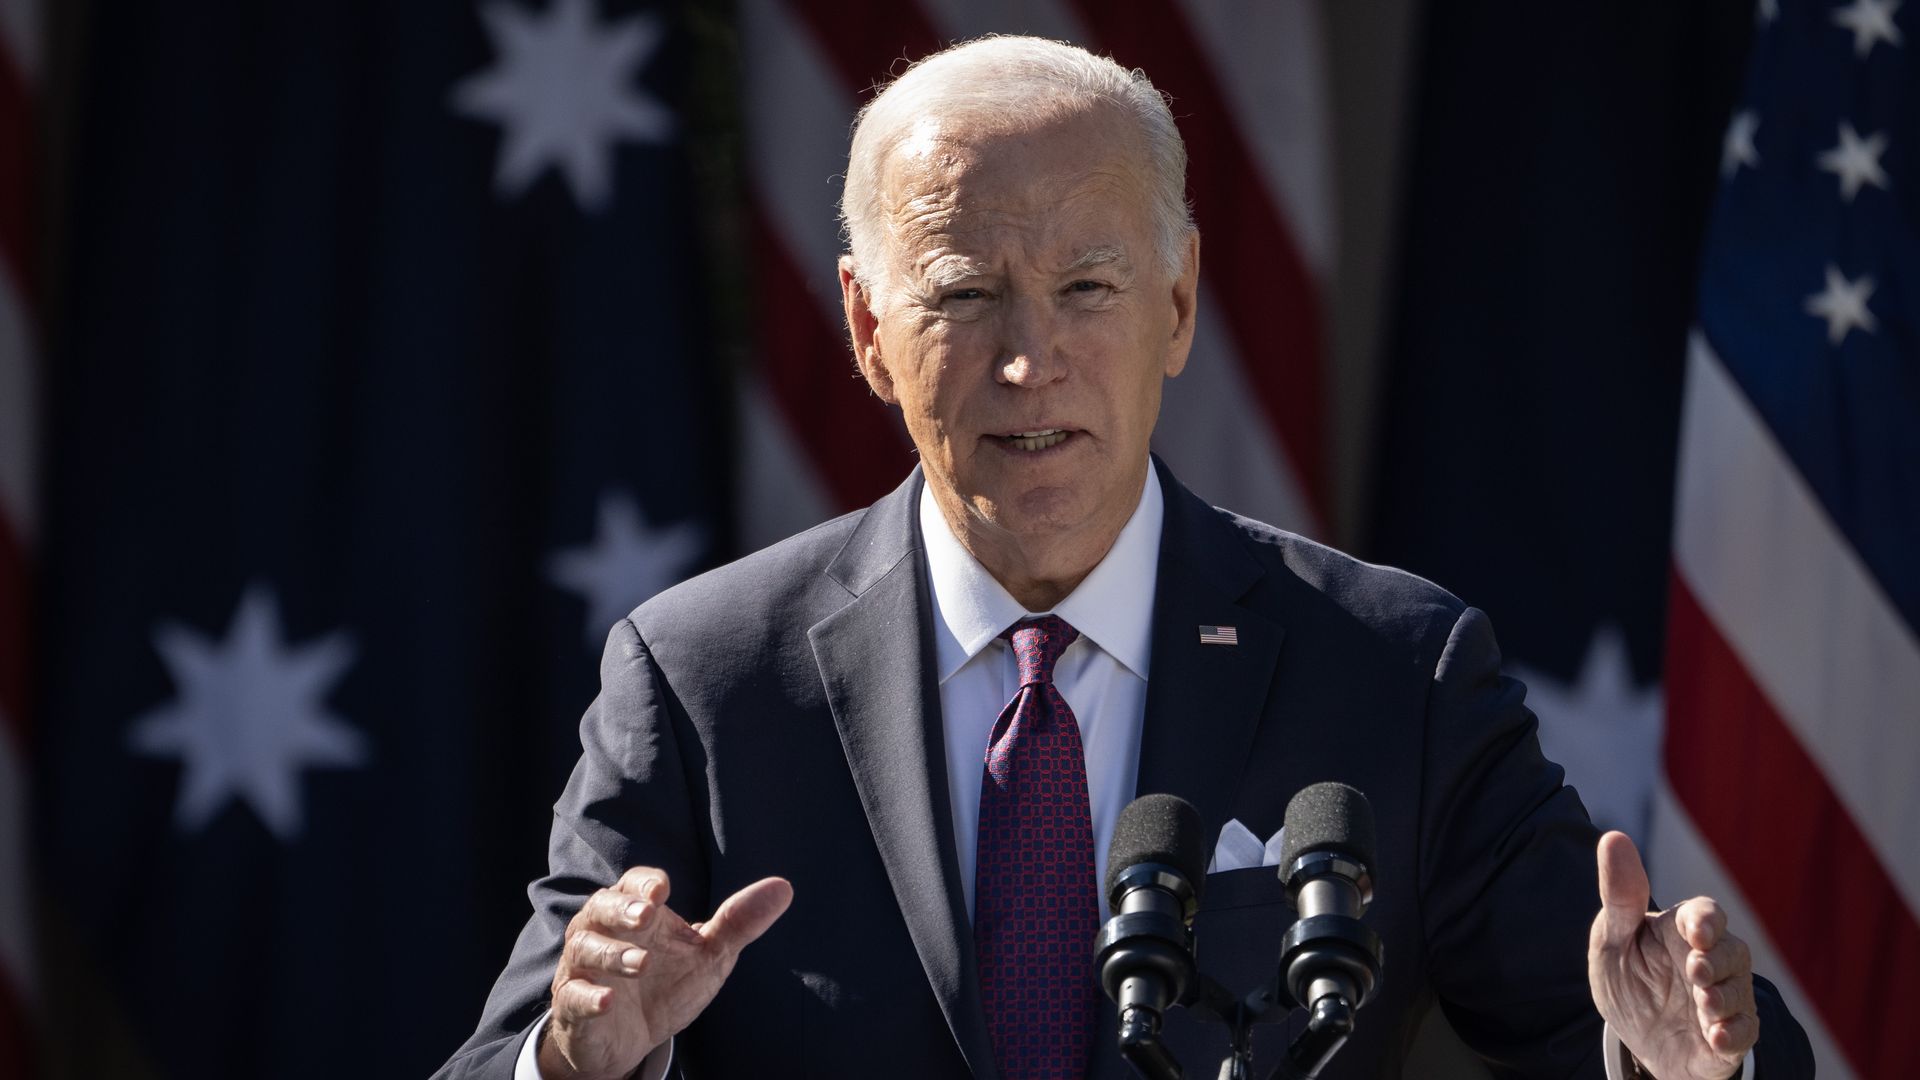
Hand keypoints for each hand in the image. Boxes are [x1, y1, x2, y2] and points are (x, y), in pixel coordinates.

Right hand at [538, 867, 792, 1079]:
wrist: (628, 1041)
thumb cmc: (665, 984)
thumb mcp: (707, 955)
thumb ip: (738, 923)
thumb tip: (784, 888)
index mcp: (635, 912)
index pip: (635, 884)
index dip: (645, 883)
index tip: (662, 889)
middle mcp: (602, 932)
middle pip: (602, 907)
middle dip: (623, 909)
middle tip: (647, 914)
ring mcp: (584, 969)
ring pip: (586, 950)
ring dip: (613, 954)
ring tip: (642, 962)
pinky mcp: (574, 1005)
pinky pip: (574, 998)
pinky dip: (588, 998)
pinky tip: (607, 1001)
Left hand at [1588, 832, 1755, 1079]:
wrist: (1635, 1036)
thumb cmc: (1628, 976)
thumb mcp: (1613, 937)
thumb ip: (1619, 895)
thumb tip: (1614, 837)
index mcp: (1682, 930)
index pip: (1705, 914)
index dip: (1706, 920)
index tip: (1696, 932)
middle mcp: (1711, 960)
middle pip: (1732, 951)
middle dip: (1718, 960)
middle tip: (1697, 970)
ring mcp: (1724, 998)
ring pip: (1740, 991)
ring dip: (1724, 997)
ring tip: (1705, 1004)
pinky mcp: (1729, 1035)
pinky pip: (1745, 1032)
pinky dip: (1734, 1033)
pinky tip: (1717, 1037)